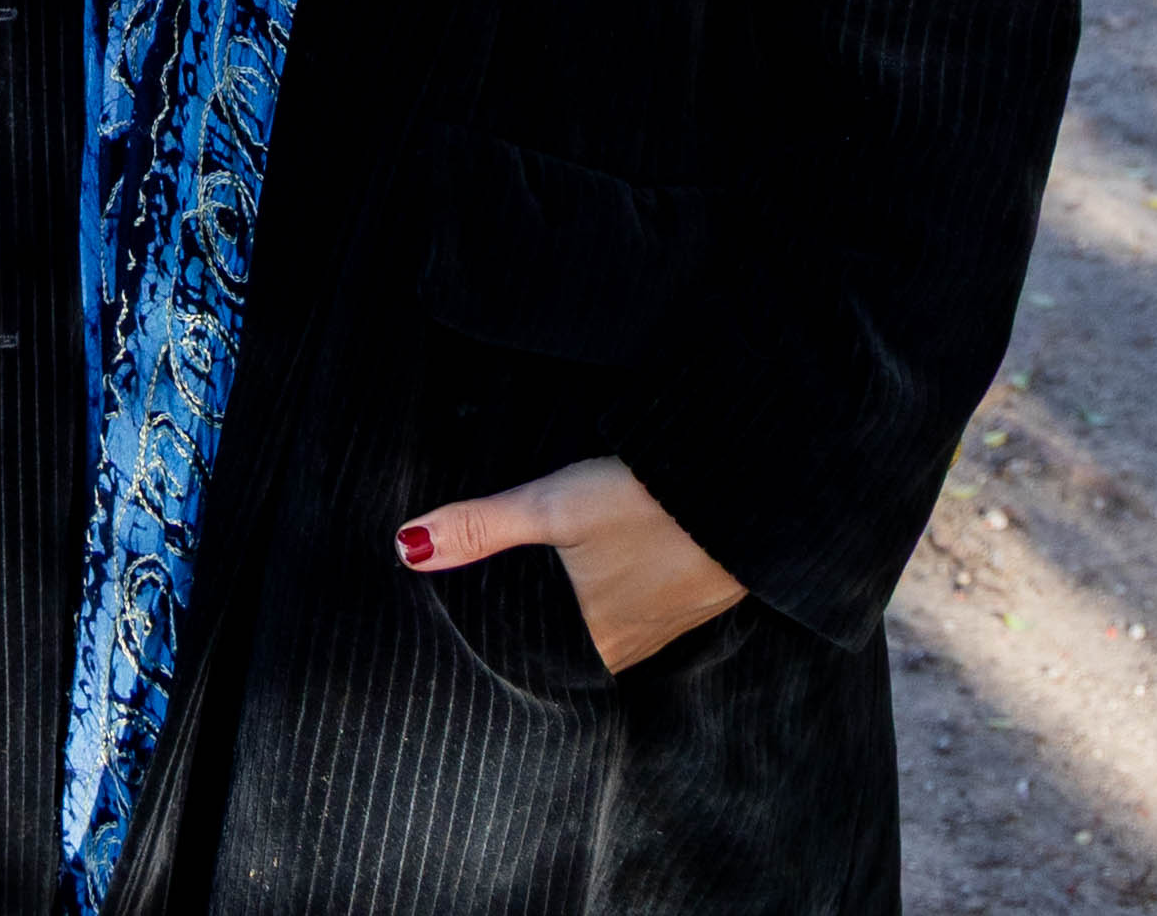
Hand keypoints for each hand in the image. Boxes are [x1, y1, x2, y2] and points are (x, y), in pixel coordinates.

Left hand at [396, 454, 743, 673]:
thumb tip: (407, 550)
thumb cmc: (646, 503)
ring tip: (545, 592)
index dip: (502, 657)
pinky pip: (642, 610)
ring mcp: (667, 626)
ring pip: (606, 630)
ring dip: (580, 614)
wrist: (749, 489)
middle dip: (534, 633)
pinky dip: (617, 596)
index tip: (467, 648)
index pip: (533, 668)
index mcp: (594, 643)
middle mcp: (631, 648)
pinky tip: (607, 571)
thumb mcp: (552, 506)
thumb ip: (481, 528)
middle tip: (494, 611)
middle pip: (568, 649)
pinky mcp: (692, 598)